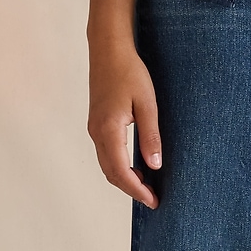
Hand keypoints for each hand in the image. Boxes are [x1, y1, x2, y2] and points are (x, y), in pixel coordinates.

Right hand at [88, 35, 161, 206]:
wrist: (108, 50)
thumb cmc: (129, 71)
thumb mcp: (147, 103)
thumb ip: (150, 136)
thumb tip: (155, 166)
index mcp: (108, 130)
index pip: (121, 172)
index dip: (137, 190)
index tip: (154, 201)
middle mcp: (96, 132)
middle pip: (111, 173)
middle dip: (131, 189)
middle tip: (153, 198)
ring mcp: (94, 128)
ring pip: (107, 164)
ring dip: (125, 178)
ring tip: (147, 185)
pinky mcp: (97, 123)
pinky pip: (107, 153)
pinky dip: (120, 166)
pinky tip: (136, 165)